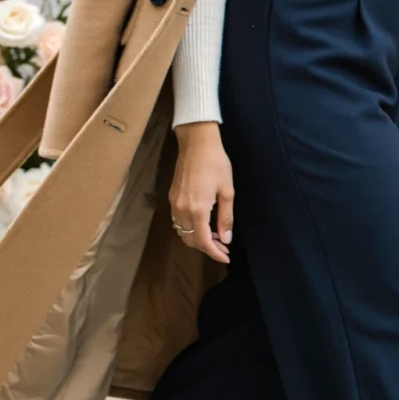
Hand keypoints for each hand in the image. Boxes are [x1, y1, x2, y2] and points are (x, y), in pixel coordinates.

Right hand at [170, 121, 233, 263]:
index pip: (203, 241)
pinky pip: (178, 221)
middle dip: (207, 247)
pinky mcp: (172, 197)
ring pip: (182, 232)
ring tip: (214, 236)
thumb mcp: (227, 191)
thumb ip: (225, 217)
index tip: (226, 257)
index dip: (214, 253)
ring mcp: (174, 203)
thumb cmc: (216, 163)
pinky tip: (202, 223)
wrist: (196, 142)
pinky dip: (189, 228)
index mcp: (198, 209)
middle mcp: (182, 210)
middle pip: (190, 240)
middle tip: (223, 246)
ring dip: (197, 238)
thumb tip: (226, 239)